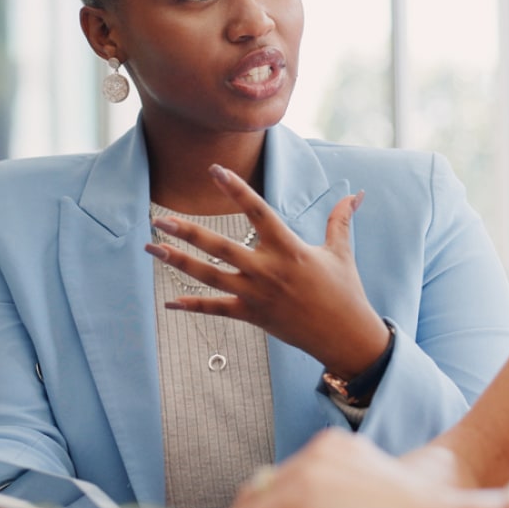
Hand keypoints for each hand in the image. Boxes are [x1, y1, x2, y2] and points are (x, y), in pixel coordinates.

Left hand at [146, 165, 388, 376]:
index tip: (214, 170)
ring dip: (178, 262)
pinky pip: (217, 309)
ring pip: (209, 276)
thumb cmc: (345, 291)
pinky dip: (193, 305)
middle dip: (187, 232)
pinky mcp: (252, 315)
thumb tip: (355, 194)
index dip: (236, 189)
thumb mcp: (342, 252)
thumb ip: (340, 220)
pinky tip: (170, 300)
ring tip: (153, 249)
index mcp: (289, 248)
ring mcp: (257, 294)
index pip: (257, 211)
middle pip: (219, 247)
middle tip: (159, 219)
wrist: (346, 337)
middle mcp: (267, 269)